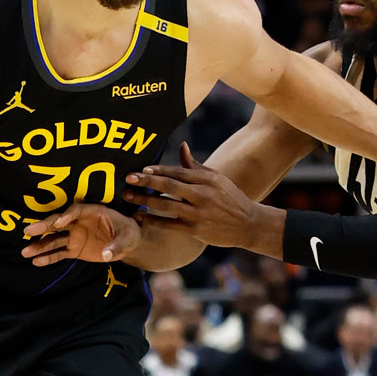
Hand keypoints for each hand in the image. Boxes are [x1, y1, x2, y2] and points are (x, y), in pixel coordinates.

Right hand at [21, 203, 140, 265]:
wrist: (127, 242)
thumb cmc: (128, 232)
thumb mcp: (128, 236)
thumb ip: (117, 244)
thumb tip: (107, 254)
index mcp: (91, 212)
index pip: (75, 211)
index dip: (66, 216)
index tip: (59, 223)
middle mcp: (78, 222)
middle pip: (58, 223)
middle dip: (43, 226)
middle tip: (28, 231)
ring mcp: (74, 236)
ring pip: (54, 239)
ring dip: (40, 245)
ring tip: (25, 252)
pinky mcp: (74, 249)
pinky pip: (59, 253)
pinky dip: (48, 257)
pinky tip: (36, 261)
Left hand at [122, 143, 258, 248]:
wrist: (248, 224)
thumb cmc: (229, 198)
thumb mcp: (216, 179)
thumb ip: (195, 165)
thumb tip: (181, 145)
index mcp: (207, 179)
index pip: (178, 172)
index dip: (158, 170)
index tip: (141, 168)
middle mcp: (203, 194)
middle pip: (170, 185)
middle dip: (147, 181)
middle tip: (128, 178)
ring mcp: (199, 213)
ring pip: (166, 205)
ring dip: (144, 200)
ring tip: (128, 196)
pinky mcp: (195, 230)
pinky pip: (169, 224)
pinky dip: (153, 220)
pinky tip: (140, 216)